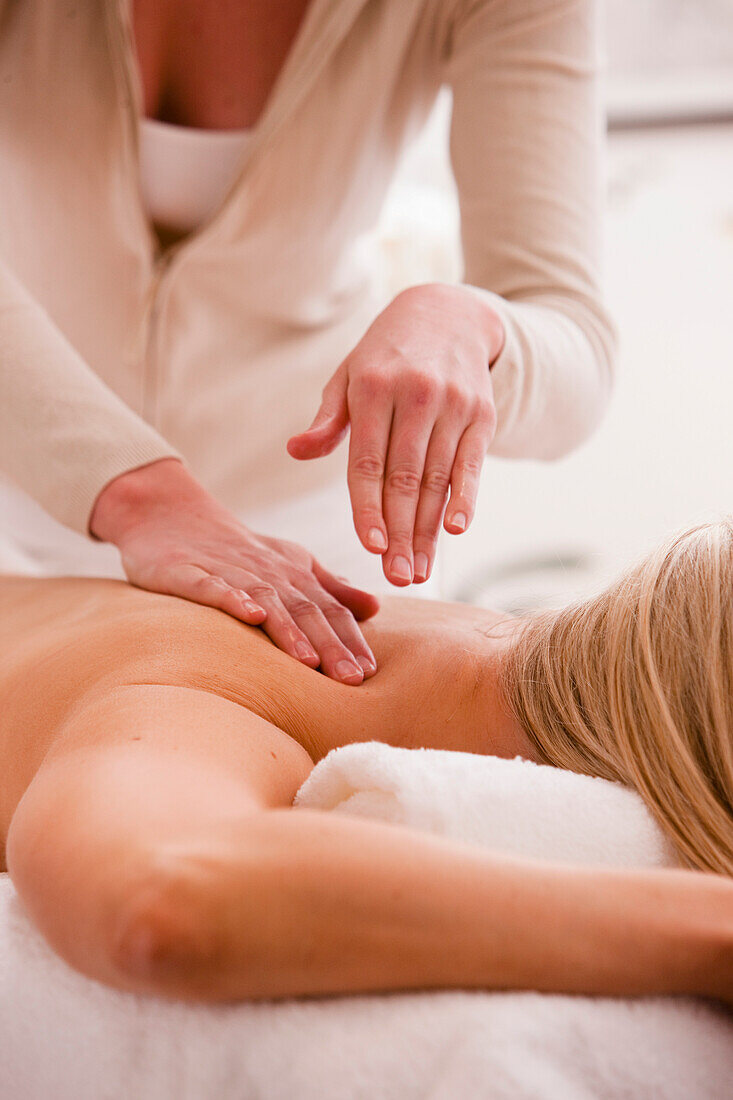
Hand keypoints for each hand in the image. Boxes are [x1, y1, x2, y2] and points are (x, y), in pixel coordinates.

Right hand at [89, 459, 379, 684]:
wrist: (168, 513)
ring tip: (310, 662)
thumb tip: (374, 609)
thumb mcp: (288, 564)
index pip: (331, 609)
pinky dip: (232, 598)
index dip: (352, 639)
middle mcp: (268, 572)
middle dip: (331, 645)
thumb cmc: (235, 549)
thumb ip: (329, 588)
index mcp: (294, 573)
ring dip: (289, 631)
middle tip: (353, 680)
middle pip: (306, 609)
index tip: (372, 673)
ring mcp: (229, 570)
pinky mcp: (188, 571)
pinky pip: (212, 585)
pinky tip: (250, 614)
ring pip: (266, 600)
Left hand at [287, 283, 502, 585]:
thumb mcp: (349, 376)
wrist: (449, 315)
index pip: (368, 461)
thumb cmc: (386, 356)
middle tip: (396, 576)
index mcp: (374, 388)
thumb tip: (296, 451)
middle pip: (406, 478)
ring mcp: (454, 404)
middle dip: (401, 532)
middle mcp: (416, 395)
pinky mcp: (482, 413)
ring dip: (429, 530)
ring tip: (419, 569)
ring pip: (438, 479)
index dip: (369, 506)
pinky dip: (466, 498)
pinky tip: (456, 531)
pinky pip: (472, 464)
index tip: (370, 546)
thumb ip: (328, 419)